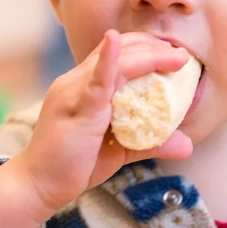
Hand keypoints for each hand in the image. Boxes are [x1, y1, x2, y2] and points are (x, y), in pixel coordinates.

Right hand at [0, 30, 192, 227]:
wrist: (38, 185)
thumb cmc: (75, 165)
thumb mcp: (121, 149)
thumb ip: (151, 142)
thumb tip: (187, 144)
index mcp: (85, 86)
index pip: (117, 55)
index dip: (147, 49)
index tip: (174, 54)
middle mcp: (76, 81)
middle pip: (120, 50)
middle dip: (154, 47)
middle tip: (182, 53)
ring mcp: (74, 91)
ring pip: (116, 62)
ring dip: (149, 55)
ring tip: (177, 56)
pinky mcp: (75, 107)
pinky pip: (95, 80)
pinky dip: (108, 60)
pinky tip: (115, 42)